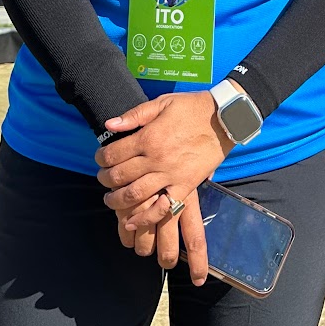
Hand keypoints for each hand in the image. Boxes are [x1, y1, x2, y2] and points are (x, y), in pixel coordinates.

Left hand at [96, 91, 233, 236]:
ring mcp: (171, 175)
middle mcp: (156, 159)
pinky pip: (162, 208)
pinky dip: (145, 218)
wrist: (225, 118)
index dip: (100, 158)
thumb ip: (135, 114)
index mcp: (148, 137)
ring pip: (135, 195)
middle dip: (105, 179)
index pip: (113, 153)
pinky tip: (131, 222)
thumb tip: (109, 125)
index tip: (99, 159)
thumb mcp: (163, 102)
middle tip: (103, 179)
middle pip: (120, 176)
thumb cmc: (193, 107)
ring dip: (117, 200)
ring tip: (110, 199)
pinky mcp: (185, 186)